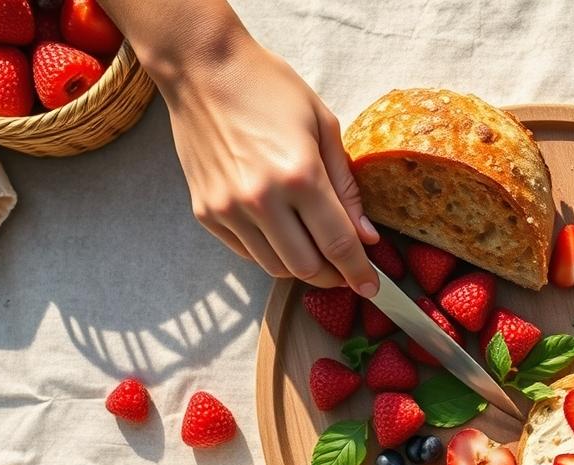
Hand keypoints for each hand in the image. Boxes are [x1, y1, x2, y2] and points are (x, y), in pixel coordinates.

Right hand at [159, 36, 377, 294]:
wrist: (202, 68)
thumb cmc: (268, 88)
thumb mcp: (323, 126)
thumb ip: (347, 187)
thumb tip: (366, 236)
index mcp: (300, 175)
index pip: (339, 244)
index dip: (359, 272)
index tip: (372, 288)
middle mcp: (261, 199)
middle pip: (307, 267)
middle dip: (333, 277)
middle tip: (347, 271)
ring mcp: (228, 209)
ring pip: (275, 267)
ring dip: (302, 269)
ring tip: (317, 254)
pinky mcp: (206, 212)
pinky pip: (246, 253)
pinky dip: (271, 254)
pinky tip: (284, 237)